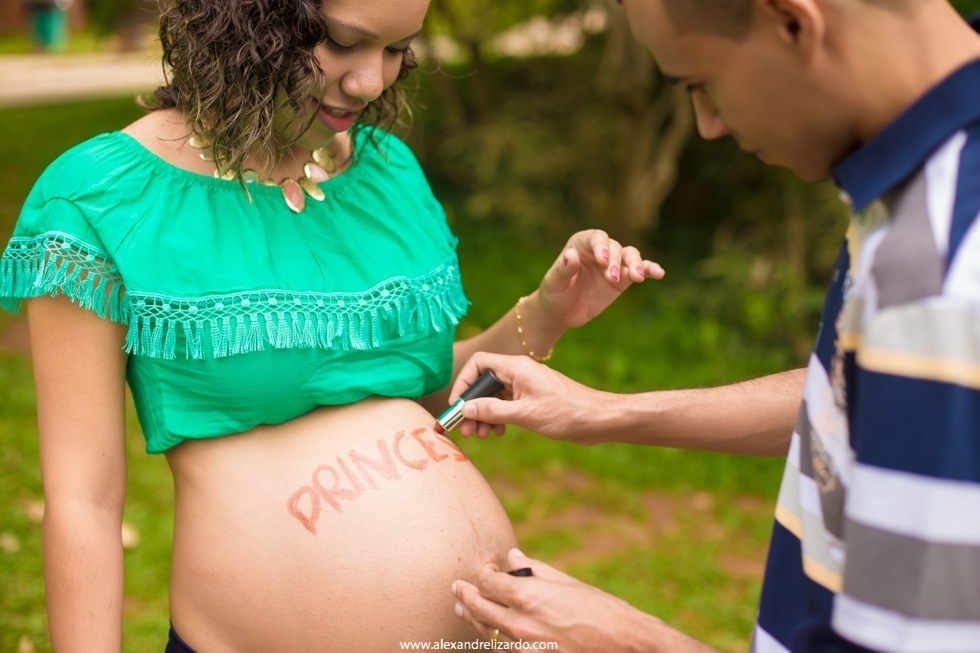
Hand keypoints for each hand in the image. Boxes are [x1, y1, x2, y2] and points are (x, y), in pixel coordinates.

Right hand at [445, 352, 606, 441]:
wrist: (597, 419)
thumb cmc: (566, 413)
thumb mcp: (525, 414)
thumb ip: (493, 410)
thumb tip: (466, 408)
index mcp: (516, 367)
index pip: (479, 364)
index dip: (463, 383)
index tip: (457, 406)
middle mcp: (519, 372)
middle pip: (483, 383)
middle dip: (472, 406)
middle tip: (466, 430)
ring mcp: (525, 385)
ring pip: (494, 396)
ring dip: (484, 415)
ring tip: (482, 436)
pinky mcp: (531, 398)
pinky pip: (506, 404)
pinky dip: (498, 417)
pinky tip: (499, 432)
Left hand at [452, 549, 682, 652]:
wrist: (625, 647)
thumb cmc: (603, 612)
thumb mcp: (569, 584)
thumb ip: (535, 571)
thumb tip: (513, 557)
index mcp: (528, 596)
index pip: (489, 582)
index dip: (482, 573)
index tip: (483, 567)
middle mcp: (520, 623)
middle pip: (479, 607)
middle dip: (466, 595)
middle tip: (457, 588)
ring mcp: (523, 648)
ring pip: (487, 633)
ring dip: (473, 619)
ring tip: (463, 609)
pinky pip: (504, 650)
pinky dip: (494, 639)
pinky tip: (489, 633)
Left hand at [536, 229, 663, 331]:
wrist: (562, 312)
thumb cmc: (554, 293)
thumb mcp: (554, 283)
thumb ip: (563, 270)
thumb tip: (570, 255)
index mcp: (581, 243)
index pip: (596, 237)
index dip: (602, 246)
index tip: (602, 261)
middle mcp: (600, 249)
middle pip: (615, 247)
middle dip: (615, 261)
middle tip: (611, 278)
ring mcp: (614, 263)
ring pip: (630, 255)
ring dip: (635, 264)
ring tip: (637, 277)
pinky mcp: (623, 278)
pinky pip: (640, 270)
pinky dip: (650, 269)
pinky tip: (659, 273)